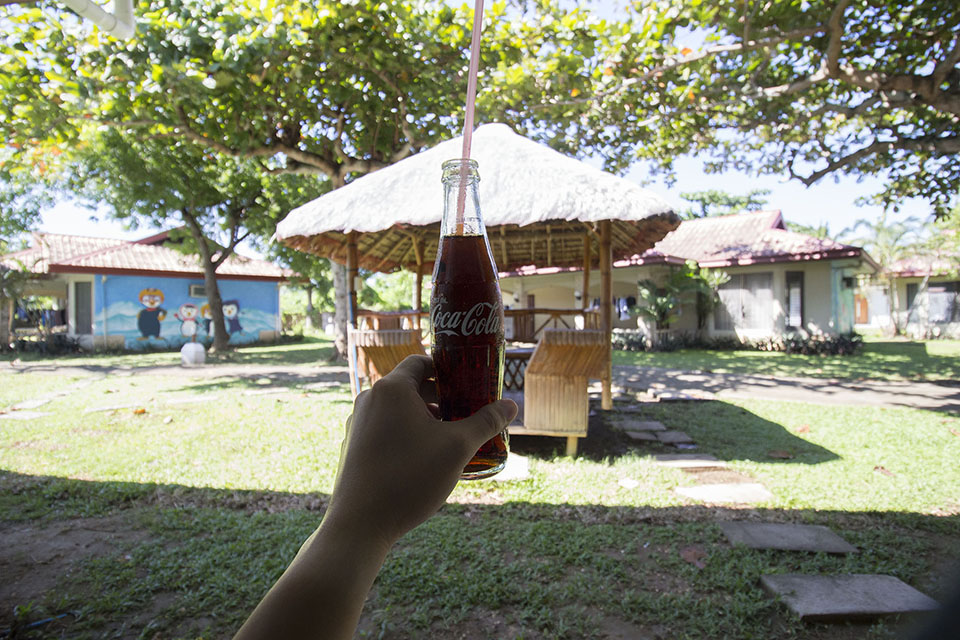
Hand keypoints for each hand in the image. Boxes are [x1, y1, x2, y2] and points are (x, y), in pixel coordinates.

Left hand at [324, 355, 517, 547]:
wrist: (360, 524)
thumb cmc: (409, 478)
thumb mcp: (457, 448)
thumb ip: (485, 422)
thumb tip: (510, 406)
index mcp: (392, 390)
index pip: (422, 362)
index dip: (448, 370)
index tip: (469, 384)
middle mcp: (369, 400)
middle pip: (411, 387)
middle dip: (442, 398)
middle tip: (469, 413)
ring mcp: (358, 425)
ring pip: (398, 412)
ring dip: (426, 419)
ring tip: (451, 439)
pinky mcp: (354, 448)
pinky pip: (386, 431)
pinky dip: (408, 435)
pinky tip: (426, 460)